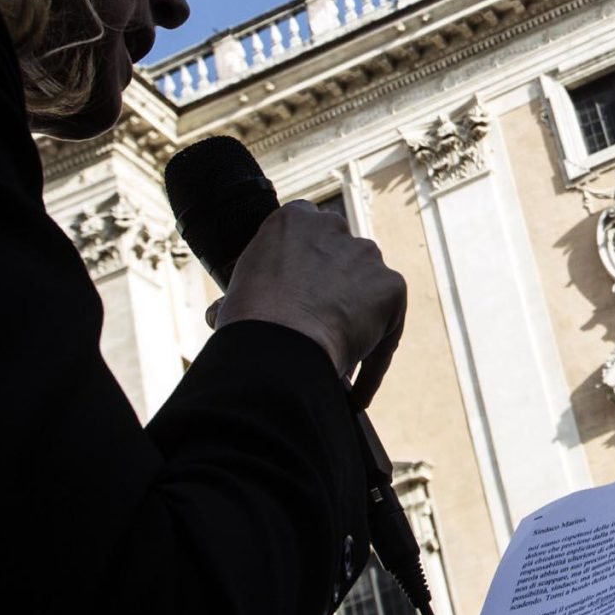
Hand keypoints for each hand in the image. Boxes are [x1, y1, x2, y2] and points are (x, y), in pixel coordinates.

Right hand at [209, 202, 407, 396]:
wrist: (279, 342)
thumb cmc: (248, 321)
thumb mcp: (236, 294)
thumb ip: (249, 290)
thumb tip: (223, 314)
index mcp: (292, 220)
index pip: (304, 240)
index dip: (302, 273)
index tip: (296, 299)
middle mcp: (332, 226)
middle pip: (339, 262)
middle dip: (334, 292)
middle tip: (318, 331)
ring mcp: (366, 255)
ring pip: (366, 292)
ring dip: (357, 321)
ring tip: (339, 362)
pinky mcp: (391, 286)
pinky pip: (385, 329)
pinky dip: (373, 361)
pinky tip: (356, 394)